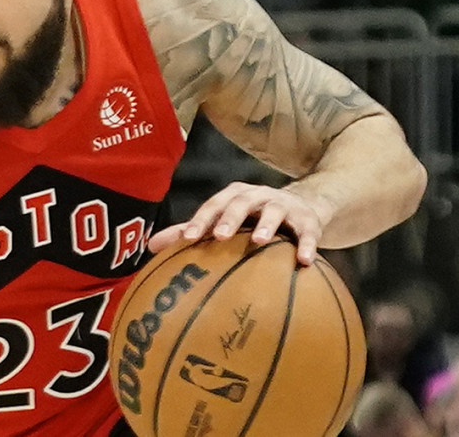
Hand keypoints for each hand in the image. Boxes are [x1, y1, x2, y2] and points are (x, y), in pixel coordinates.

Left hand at [147, 182, 328, 264]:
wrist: (303, 205)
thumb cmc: (253, 218)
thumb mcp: (224, 220)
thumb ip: (190, 232)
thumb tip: (150, 248)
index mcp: (233, 196)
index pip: (212, 205)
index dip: (200, 220)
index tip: (187, 239)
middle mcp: (257, 196)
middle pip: (240, 202)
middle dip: (229, 218)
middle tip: (220, 236)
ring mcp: (284, 205)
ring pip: (274, 211)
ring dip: (267, 225)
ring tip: (260, 242)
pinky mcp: (308, 219)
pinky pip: (309, 231)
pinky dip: (308, 244)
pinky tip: (305, 261)